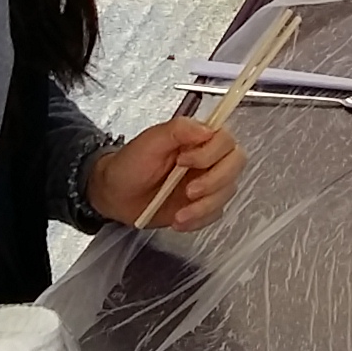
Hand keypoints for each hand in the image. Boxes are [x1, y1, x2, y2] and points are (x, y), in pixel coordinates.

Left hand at [89, 117, 242, 229]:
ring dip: (204, 206)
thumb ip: (179, 129)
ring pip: (227, 191)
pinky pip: (215, 213)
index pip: (225, 139)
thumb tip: (207, 129)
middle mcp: (208, 158)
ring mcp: (208, 182)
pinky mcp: (203, 205)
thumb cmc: (130, 164)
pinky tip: (179, 221)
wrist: (116, 196)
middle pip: (235, 164)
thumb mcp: (150, 141)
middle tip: (189, 192)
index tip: (184, 161)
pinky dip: (199, 220)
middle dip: (215, 182)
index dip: (211, 153)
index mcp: (197, 138)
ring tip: (179, 215)